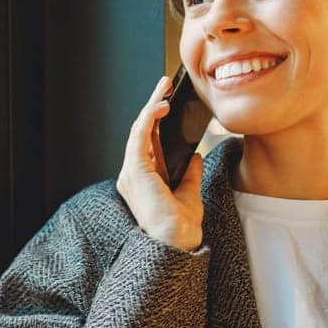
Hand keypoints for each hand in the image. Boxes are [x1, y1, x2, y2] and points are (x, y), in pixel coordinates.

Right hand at [116, 74, 204, 251]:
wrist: (177, 241)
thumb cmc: (180, 227)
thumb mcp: (190, 192)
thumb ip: (190, 173)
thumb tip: (196, 156)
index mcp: (144, 181)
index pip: (147, 142)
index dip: (155, 120)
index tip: (167, 102)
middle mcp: (133, 175)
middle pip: (141, 132)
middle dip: (152, 106)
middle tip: (164, 86)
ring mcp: (131, 173)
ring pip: (138, 130)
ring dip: (150, 106)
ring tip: (163, 89)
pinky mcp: (135, 170)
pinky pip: (139, 135)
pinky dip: (149, 117)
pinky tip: (161, 105)